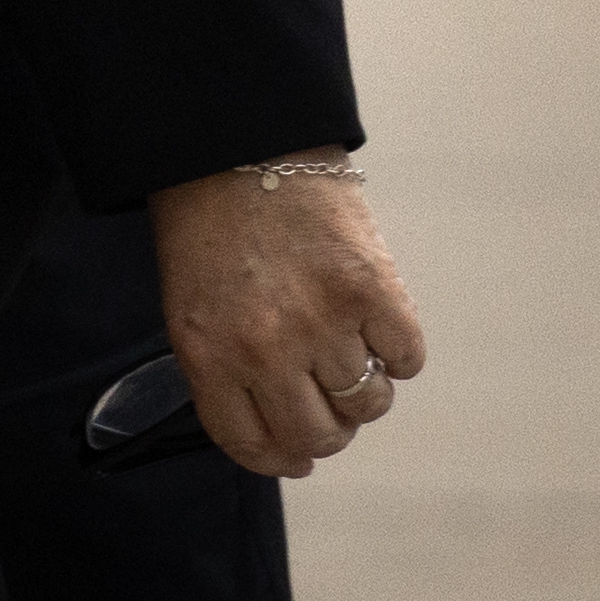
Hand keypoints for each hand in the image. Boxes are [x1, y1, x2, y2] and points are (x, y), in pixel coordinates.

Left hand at [150, 152, 426, 478]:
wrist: (236, 141)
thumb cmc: (207, 222)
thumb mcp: (191, 302)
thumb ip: (226, 368)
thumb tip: (275, 432)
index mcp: (207, 353)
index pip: (252, 445)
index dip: (279, 459)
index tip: (294, 457)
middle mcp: (265, 348)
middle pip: (320, 436)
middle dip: (327, 428)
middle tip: (327, 401)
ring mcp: (322, 321)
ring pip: (369, 403)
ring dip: (365, 385)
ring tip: (348, 347)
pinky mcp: (373, 291)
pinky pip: (408, 358)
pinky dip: (399, 349)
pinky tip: (376, 323)